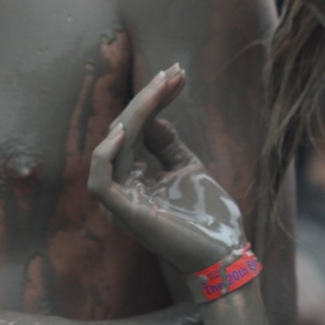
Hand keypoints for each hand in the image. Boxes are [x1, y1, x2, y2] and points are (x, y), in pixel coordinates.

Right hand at [88, 65, 246, 273]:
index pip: (136, 128)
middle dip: (149, 98)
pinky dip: (106, 155)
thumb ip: (167, 144)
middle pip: (124, 130)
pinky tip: (127, 130)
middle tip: (173, 72)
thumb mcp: (188, 168)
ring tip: (162, 87)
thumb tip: (153, 117)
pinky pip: (100, 181)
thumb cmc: (208, 215)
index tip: (178, 74)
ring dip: (138, 112)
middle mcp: (123, 185)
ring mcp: (121, 200)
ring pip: (115, 145)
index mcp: (136, 176)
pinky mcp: (123, 213)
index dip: (155, 99)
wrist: (225, 251)